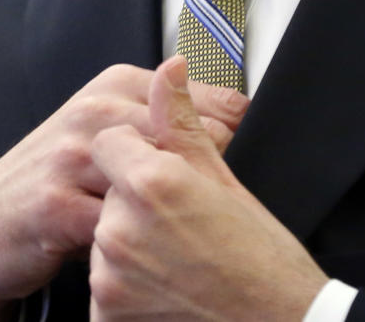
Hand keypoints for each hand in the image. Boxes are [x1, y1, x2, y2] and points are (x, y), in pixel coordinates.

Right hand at [0, 63, 248, 320]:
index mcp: (119, 84)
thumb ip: (165, 117)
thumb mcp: (111, 131)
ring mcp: (76, 154)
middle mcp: (98, 110)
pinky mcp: (58, 203)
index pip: (212, 101)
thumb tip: (239, 111)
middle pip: (193, 139)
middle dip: (210, 180)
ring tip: (185, 232)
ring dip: (178, 212)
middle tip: (214, 209)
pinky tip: (148, 253)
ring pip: (161, 178)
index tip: (234, 170)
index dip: (232, 143)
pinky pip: (122, 225)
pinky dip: (142, 245)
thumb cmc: (58, 178)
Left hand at [89, 55, 327, 321]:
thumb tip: (170, 68)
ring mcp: (110, 279)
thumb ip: (181, 120)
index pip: (110, 140)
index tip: (167, 172)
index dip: (139, 151)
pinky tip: (167, 287)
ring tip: (179, 256)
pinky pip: (104, 283)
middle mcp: (121, 230)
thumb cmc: (260, 258)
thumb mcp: (223, 179)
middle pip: (109, 190)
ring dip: (131, 242)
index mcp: (151, 184)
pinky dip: (127, 286)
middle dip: (136, 199)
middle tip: (184, 223)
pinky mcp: (105, 319)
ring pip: (105, 236)